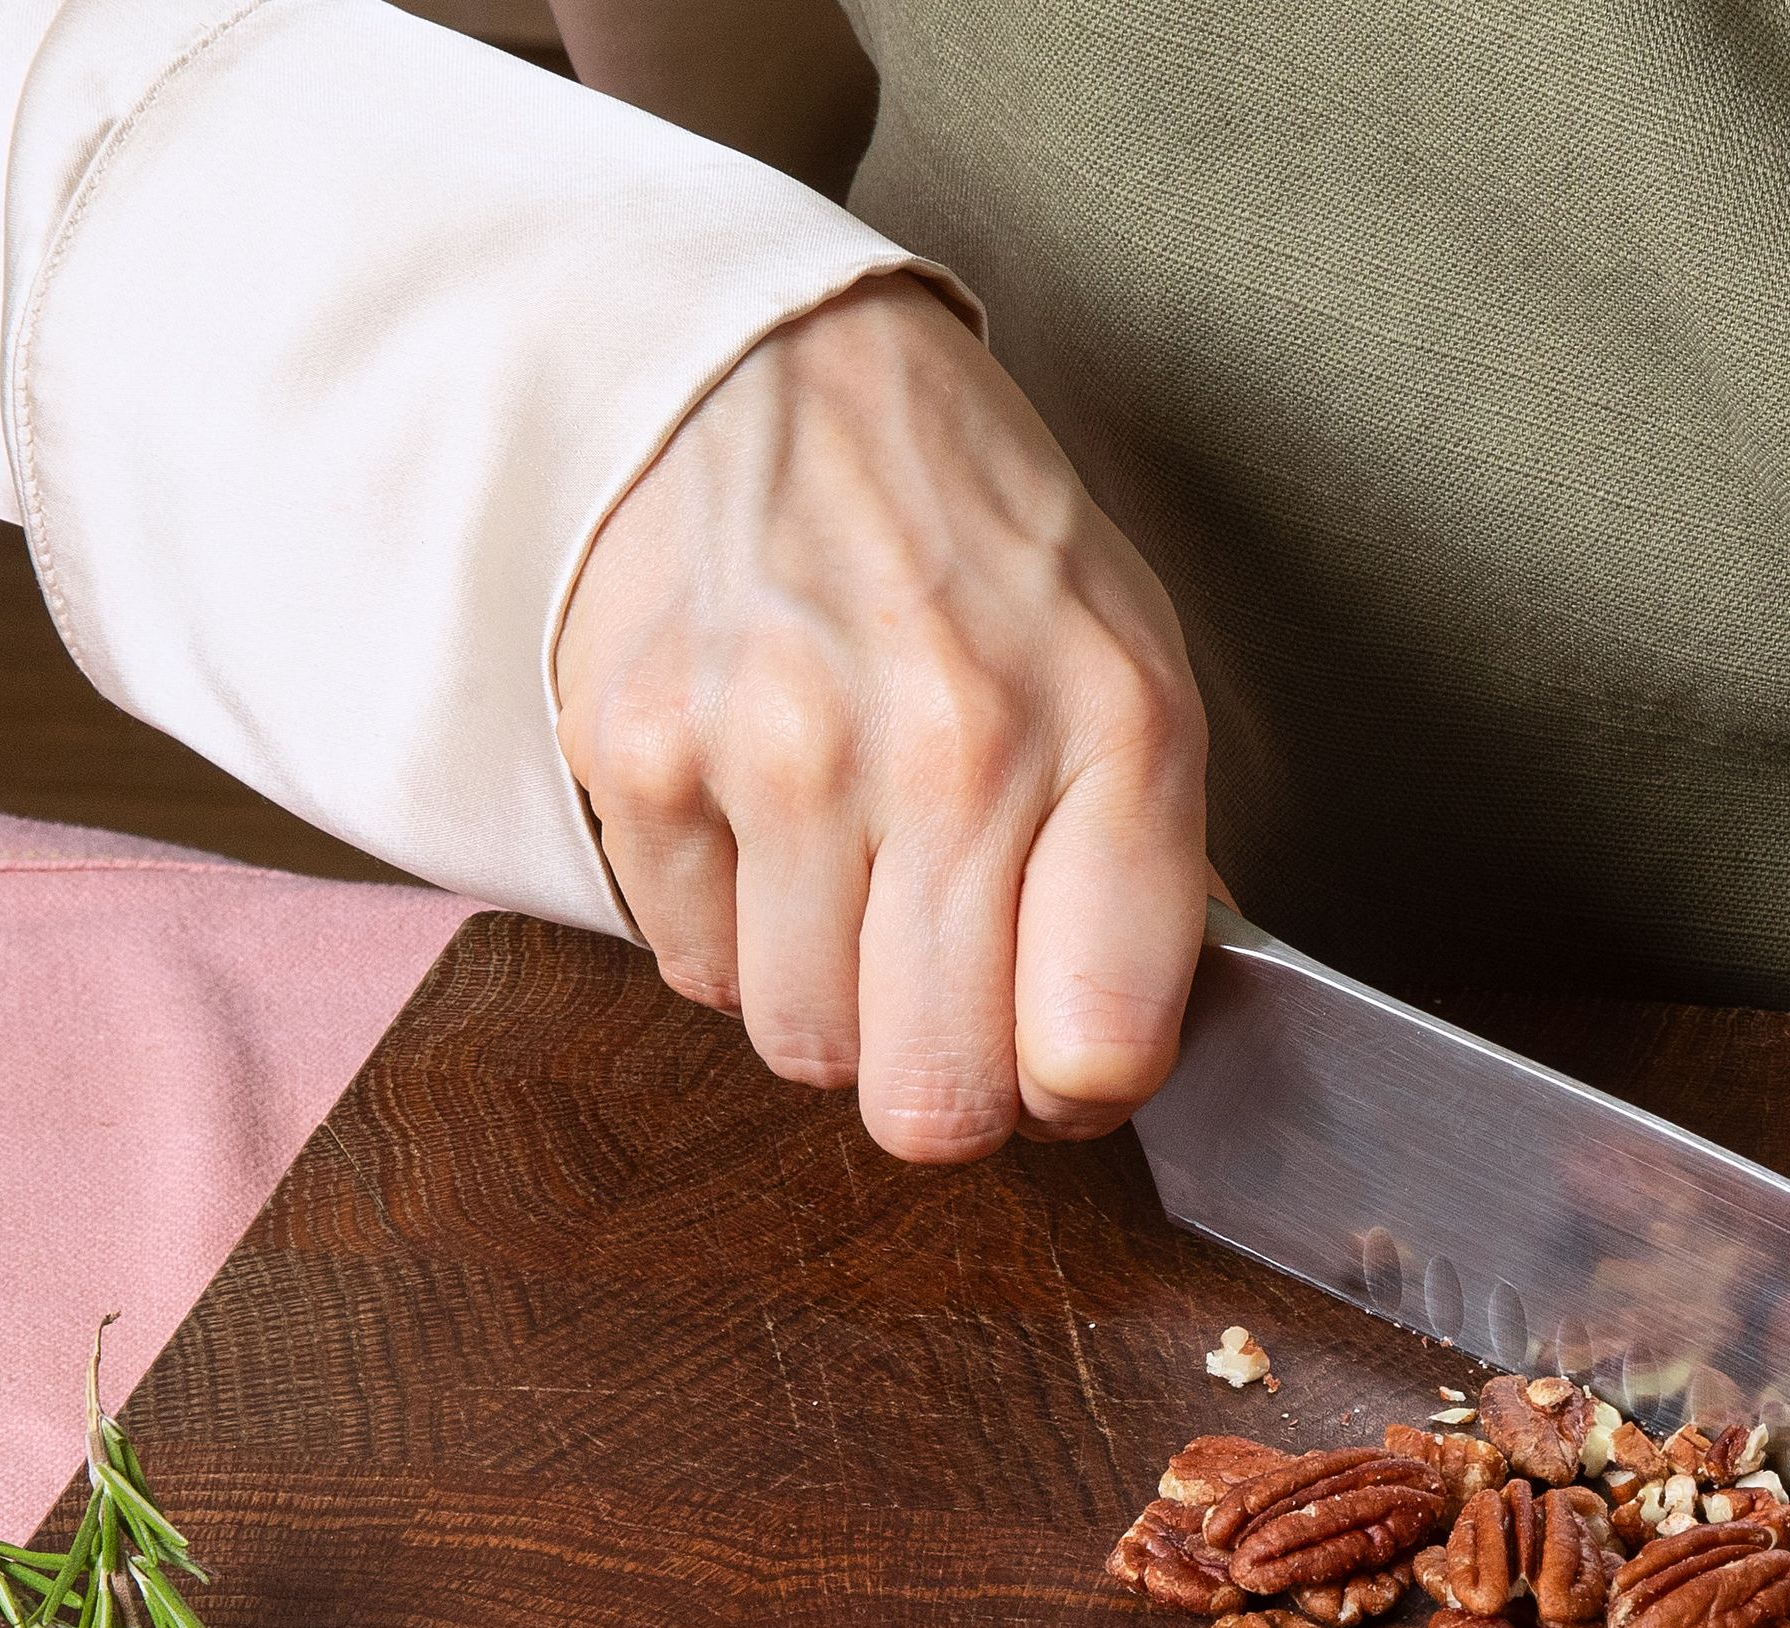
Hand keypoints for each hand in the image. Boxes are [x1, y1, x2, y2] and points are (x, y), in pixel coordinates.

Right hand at [555, 274, 1208, 1158]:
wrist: (777, 368)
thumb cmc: (979, 548)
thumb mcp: (1131, 672)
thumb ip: (1148, 875)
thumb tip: (1118, 1059)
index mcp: (1114, 734)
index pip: (1098, 1051)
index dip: (1076, 1088)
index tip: (1059, 1045)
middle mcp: (954, 747)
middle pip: (935, 1098)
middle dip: (947, 1079)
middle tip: (947, 991)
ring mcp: (781, 750)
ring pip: (804, 1048)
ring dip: (833, 1003)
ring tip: (856, 872)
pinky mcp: (641, 752)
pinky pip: (696, 970)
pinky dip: (734, 932)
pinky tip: (768, 822)